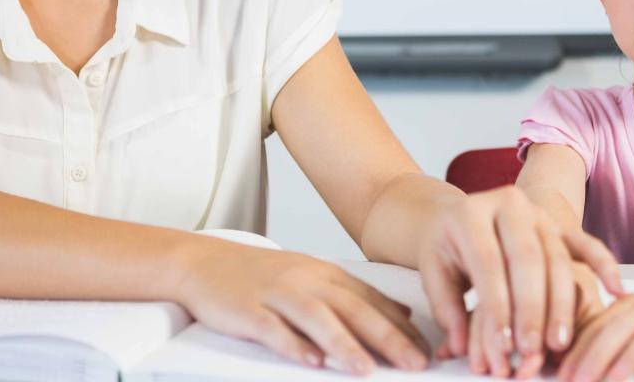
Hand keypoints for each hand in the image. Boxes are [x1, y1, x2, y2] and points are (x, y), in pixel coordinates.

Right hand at [175, 237, 430, 374]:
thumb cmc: (261, 276)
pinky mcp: (248, 310)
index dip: (402, 327)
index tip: (429, 350)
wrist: (204, 262)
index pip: (372, 301)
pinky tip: (310, 362)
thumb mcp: (314, 277)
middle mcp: (306, 281)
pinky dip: (293, 345)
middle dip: (388, 338)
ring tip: (369, 369)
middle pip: (354, 309)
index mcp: (326, 274)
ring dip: (345, 345)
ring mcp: (277, 294)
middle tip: (416, 363)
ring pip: (317, 319)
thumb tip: (401, 312)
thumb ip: (356, 295)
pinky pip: (273, 329)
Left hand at [418, 186, 622, 375]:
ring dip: (560, 304)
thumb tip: (461, 346)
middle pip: (526, 259)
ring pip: (556, 258)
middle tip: (531, 349)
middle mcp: (507, 204)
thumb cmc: (448, 247)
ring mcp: (537, 212)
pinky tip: (615, 290)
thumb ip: (446, 308)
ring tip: (558, 342)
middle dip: (531, 309)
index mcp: (469, 213)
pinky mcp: (559, 223)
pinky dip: (603, 265)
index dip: (496, 306)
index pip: (487, 263)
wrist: (461, 214)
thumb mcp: (434, 271)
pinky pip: (585, 243)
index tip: (501, 344)